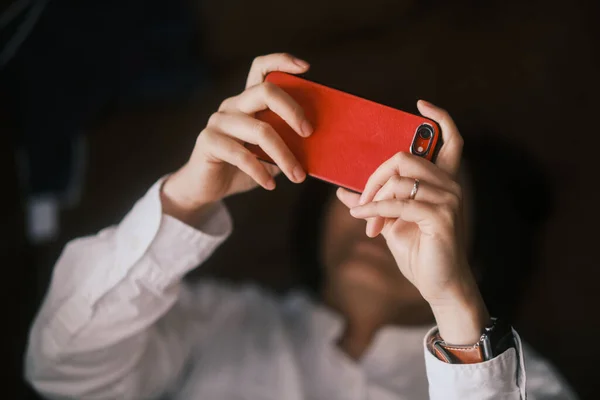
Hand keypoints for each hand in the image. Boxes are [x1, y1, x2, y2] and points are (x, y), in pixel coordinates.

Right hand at [162, 53, 312, 222]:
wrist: (207, 187)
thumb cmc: (244, 167)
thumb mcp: (269, 152)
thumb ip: (286, 141)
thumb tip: (318, 143)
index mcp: (248, 101)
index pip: (261, 68)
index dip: (281, 61)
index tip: (306, 67)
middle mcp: (232, 105)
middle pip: (265, 91)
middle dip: (292, 110)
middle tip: (309, 133)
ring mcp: (218, 121)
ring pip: (260, 130)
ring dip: (284, 156)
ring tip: (298, 176)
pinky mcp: (208, 141)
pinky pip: (241, 154)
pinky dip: (260, 171)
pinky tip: (271, 184)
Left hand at [337, 100, 488, 343]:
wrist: (436, 284)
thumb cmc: (417, 252)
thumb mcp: (389, 223)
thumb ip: (373, 203)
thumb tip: (342, 192)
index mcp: (442, 182)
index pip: (451, 140)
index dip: (440, 118)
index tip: (420, 104)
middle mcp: (450, 186)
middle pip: (405, 158)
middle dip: (375, 177)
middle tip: (363, 200)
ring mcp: (448, 200)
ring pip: (399, 180)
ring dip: (374, 200)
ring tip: (365, 221)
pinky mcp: (440, 218)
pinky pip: (399, 203)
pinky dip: (376, 210)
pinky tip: (364, 220)